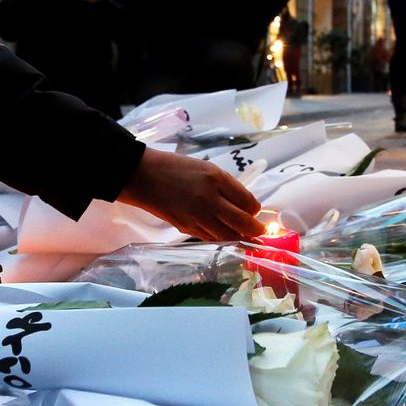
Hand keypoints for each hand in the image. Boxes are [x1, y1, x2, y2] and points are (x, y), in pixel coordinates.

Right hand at [118, 148, 263, 241]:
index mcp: (216, 179)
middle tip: (261, 232)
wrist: (144, 177)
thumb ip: (228, 186)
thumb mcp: (207, 168)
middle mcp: (209, 200)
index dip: (256, 210)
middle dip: (256, 230)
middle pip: (242, 223)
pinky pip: (211, 238)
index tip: (256, 212)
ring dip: (239, 237)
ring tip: (245, 235)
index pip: (248, 202)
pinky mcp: (186, 228)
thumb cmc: (176, 168)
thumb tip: (246, 206)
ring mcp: (197, 216)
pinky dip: (221, 238)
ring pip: (228, 236)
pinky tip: (224, 234)